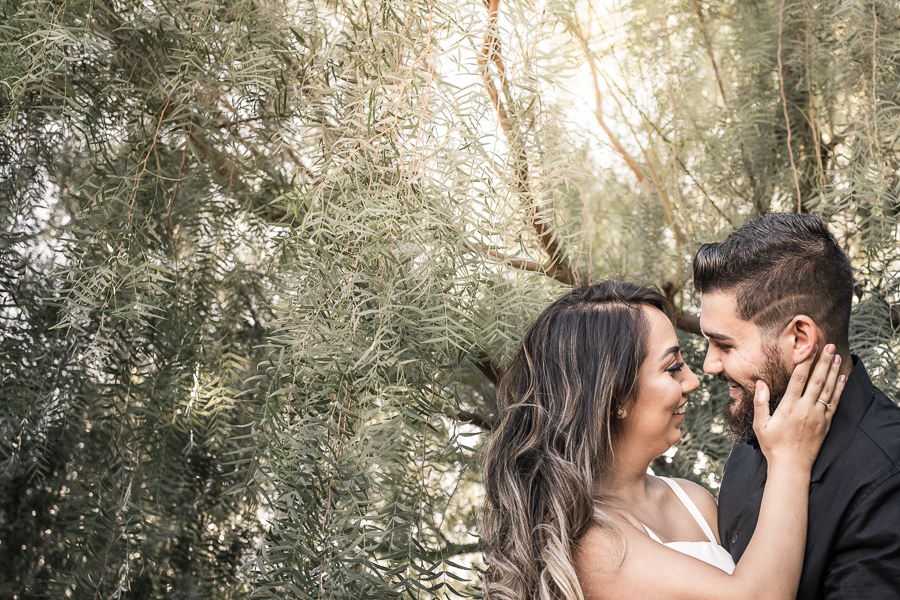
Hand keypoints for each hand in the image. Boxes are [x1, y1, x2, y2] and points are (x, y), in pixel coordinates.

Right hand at [753, 344, 845, 469]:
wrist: (792, 466)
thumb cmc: (773, 445)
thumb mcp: (760, 424)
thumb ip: (761, 402)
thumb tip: (760, 382)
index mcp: (789, 407)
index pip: (799, 378)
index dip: (805, 361)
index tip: (809, 348)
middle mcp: (805, 409)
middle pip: (817, 379)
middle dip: (823, 361)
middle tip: (829, 346)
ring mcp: (818, 416)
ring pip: (828, 389)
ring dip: (833, 371)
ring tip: (837, 356)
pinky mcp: (826, 423)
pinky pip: (835, 402)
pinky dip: (840, 388)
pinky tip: (842, 377)